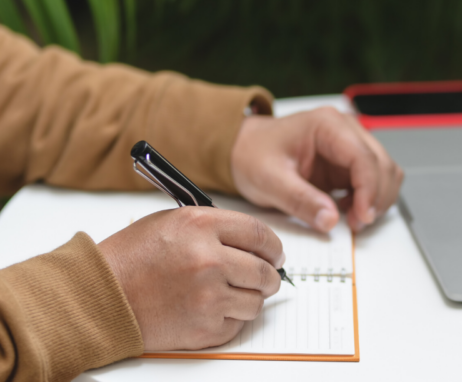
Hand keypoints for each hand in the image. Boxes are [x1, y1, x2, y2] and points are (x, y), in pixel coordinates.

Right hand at [98, 207, 283, 350]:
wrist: (98, 297)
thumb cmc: (131, 258)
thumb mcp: (172, 222)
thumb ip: (216, 228)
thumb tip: (256, 243)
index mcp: (201, 225)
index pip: (260, 234)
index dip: (274, 247)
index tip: (275, 254)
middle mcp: (209, 259)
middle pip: (265, 271)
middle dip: (269, 276)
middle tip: (264, 277)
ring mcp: (208, 296)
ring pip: (256, 301)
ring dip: (249, 298)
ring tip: (227, 293)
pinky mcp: (203, 328)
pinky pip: (237, 324)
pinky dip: (229, 319)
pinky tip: (208, 309)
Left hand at [230, 107, 403, 232]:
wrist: (244, 150)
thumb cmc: (254, 155)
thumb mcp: (270, 180)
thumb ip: (301, 200)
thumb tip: (330, 220)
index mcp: (327, 125)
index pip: (364, 157)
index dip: (369, 190)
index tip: (363, 216)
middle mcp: (345, 131)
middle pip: (382, 164)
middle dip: (376, 198)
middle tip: (356, 223)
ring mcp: (350, 146)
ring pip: (386, 172)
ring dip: (377, 199)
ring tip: (352, 219)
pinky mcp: (349, 164)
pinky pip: (375, 181)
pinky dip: (370, 199)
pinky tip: (349, 210)